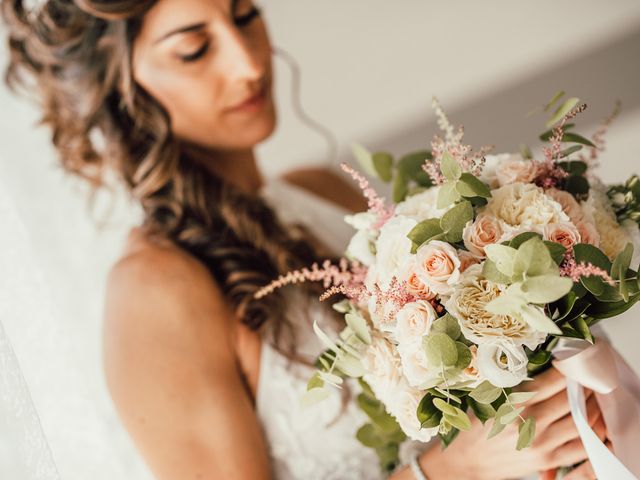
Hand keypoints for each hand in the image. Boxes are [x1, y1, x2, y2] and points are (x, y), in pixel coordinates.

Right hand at [417, 367, 600, 479]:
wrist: (466, 460)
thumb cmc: (475, 426)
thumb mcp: (488, 397)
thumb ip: (516, 384)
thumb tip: (544, 367)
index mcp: (514, 402)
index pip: (553, 380)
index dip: (568, 368)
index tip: (572, 360)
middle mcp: (530, 422)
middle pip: (571, 399)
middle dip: (583, 385)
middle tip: (586, 376)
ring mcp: (541, 443)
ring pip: (582, 421)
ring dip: (592, 406)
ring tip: (591, 396)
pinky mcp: (548, 460)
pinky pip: (583, 447)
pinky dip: (593, 433)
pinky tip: (593, 422)